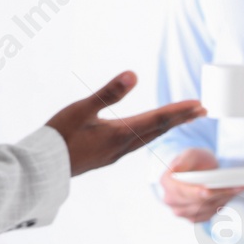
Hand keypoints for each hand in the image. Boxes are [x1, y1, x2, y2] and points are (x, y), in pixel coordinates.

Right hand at [45, 72, 205, 176]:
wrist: (41, 168)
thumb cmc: (59, 137)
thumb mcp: (81, 110)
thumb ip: (108, 93)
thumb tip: (134, 75)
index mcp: (120, 134)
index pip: (157, 118)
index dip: (180, 110)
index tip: (200, 104)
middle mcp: (122, 146)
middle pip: (159, 129)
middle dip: (181, 119)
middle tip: (202, 110)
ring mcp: (114, 154)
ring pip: (148, 138)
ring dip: (167, 127)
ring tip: (181, 119)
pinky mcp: (105, 157)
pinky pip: (136, 144)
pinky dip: (150, 134)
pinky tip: (145, 133)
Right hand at [159, 148, 243, 222]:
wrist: (199, 171)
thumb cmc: (195, 162)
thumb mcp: (191, 154)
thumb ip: (184, 160)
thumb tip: (175, 169)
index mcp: (167, 182)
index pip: (182, 191)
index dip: (196, 192)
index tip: (209, 191)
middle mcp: (170, 199)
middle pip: (196, 203)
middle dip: (217, 195)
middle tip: (235, 187)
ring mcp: (181, 211)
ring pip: (205, 209)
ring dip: (222, 199)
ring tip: (236, 189)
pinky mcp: (193, 217)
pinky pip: (209, 214)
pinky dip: (221, 205)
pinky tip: (229, 195)